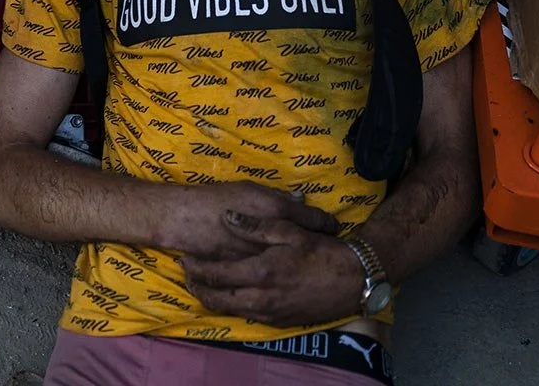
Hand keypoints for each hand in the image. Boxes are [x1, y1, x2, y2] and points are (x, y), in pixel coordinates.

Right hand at [155, 182, 338, 259]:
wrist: (185, 219)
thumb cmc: (216, 199)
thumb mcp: (250, 189)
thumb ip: (277, 198)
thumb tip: (301, 200)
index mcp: (277, 212)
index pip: (316, 219)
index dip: (328, 224)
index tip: (334, 227)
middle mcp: (276, 239)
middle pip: (310, 247)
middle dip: (321, 249)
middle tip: (327, 249)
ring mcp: (262, 262)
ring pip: (293, 265)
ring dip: (304, 266)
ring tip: (312, 266)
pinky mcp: (247, 273)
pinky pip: (272, 277)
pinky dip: (281, 277)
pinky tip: (284, 276)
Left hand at [179, 214, 364, 327]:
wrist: (353, 281)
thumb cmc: (321, 252)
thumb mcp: (289, 231)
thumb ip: (255, 225)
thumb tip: (227, 216)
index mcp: (261, 272)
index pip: (217, 274)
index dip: (197, 267)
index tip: (185, 258)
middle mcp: (262, 298)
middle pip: (217, 298)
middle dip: (198, 287)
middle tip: (185, 276)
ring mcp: (270, 313)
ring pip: (230, 310)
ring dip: (212, 299)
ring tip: (200, 286)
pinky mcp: (279, 322)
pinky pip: (247, 316)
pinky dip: (232, 306)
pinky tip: (229, 295)